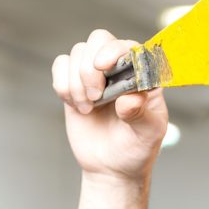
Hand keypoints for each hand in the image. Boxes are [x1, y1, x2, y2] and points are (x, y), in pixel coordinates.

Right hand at [52, 29, 167, 181]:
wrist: (112, 168)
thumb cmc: (136, 149)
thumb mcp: (147, 135)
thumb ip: (141, 114)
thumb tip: (129, 99)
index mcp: (143, 74)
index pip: (128, 46)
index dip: (113, 50)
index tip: (104, 66)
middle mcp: (119, 68)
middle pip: (98, 40)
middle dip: (90, 67)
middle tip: (96, 96)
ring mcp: (96, 74)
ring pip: (77, 53)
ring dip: (77, 81)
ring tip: (88, 108)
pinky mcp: (75, 84)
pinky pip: (60, 65)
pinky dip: (62, 83)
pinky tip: (75, 105)